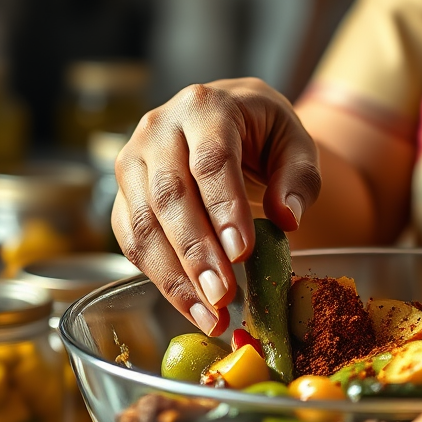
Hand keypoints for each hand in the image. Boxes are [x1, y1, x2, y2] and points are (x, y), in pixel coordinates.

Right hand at [112, 79, 320, 334]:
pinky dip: (160, 278)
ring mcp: (132, 161)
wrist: (226, 119)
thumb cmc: (264, 134)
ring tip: (209, 314)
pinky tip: (191, 306)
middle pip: (170, 195)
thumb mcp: (295, 143)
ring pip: (143, 224)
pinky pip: (132, 241)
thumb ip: (298, 178)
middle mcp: (158, 129)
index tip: (242, 252)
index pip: (211, 160)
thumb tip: (287, 219)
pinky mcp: (123, 195)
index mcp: (205, 107)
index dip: (224, 208)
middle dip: (196, 252)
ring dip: (174, 276)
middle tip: (223, 295)